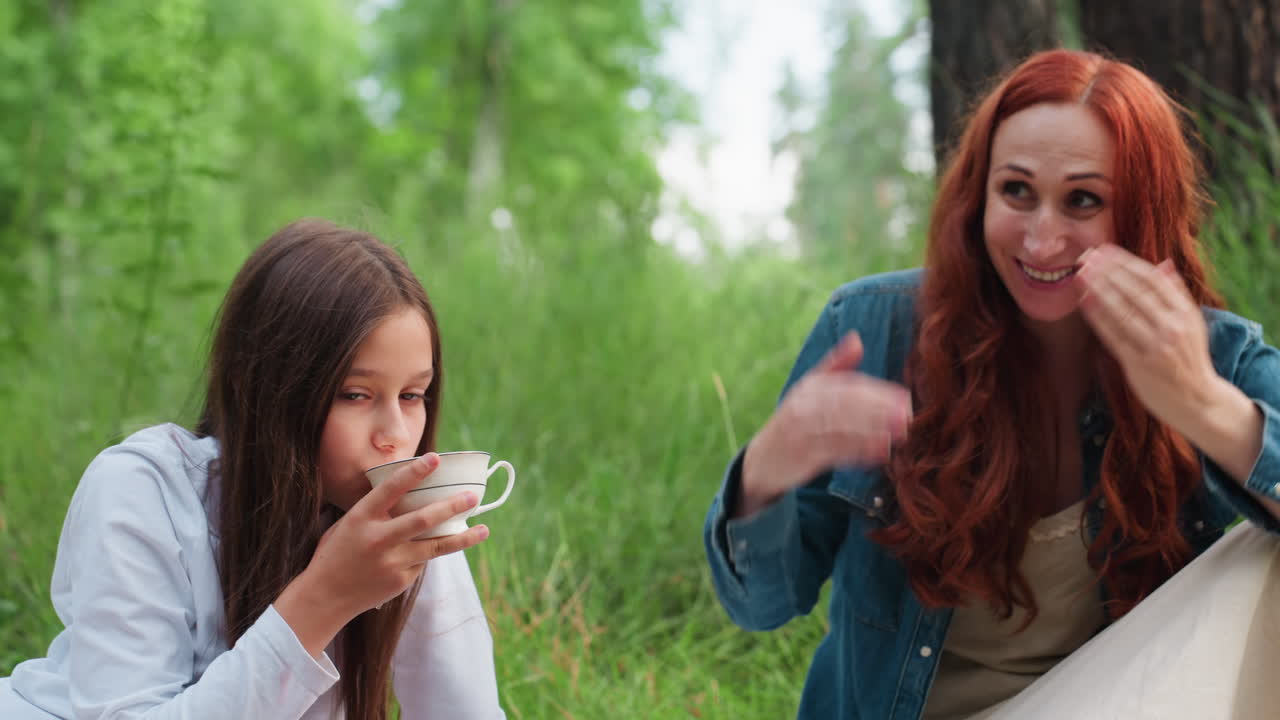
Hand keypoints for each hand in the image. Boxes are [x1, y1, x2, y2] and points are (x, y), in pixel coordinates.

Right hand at [277, 454, 490, 656]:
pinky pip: (423, 561)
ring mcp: (392, 562)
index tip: (435, 458)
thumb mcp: (349, 524)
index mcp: (361, 518)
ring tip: (484, 529)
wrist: (325, 597)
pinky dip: (432, 552)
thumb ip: (376, 510)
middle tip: (472, 496)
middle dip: (451, 506)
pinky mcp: (401, 580)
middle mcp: (378, 539)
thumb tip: (410, 492)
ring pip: (435, 547)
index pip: (390, 489)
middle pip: (422, 520)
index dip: (414, 472)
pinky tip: (441, 547)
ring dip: (462, 537)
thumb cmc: (337, 552)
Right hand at [739, 332, 911, 516]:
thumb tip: (857, 338)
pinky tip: (881, 453)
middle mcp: (803, 406)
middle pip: (844, 405)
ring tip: (900, 433)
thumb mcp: (810, 389)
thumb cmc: (795, 421)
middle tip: (908, 415)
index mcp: (810, 387)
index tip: (905, 397)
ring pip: (840, 428)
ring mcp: (800, 432)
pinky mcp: (801, 457)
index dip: (877, 392)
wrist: (764, 460)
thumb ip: (836, 366)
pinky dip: (859, 453)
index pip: (847, 386)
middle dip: (878, 409)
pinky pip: (834, 453)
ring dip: (873, 430)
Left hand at [1077, 244, 1219, 431]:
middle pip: (1135, 292)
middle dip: (1107, 271)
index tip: (1105, 249)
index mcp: (1186, 313)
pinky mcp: (1138, 364)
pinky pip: (1113, 335)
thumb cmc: (1188, 358)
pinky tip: (1083, 301)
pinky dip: (1097, 316)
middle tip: (1085, 256)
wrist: (1198, 401)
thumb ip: (1176, 294)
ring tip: (1080, 273)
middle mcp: (1173, 327)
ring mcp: (1155, 346)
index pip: (1152, 279)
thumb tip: (1164, 263)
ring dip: (1098, 289)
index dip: (1126, 262)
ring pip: (1122, 311)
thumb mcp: (1192, 323)